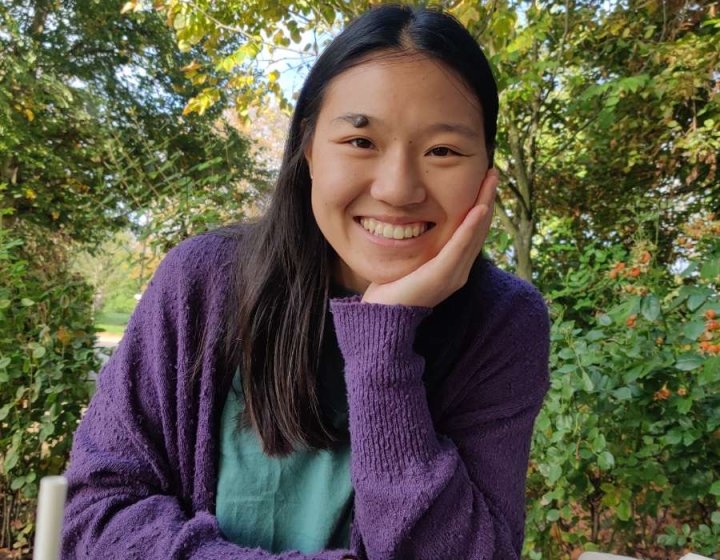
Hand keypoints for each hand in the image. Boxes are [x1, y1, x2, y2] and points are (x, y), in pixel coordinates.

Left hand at [361, 168, 498, 307]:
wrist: (382, 320)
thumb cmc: (390, 292)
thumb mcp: (408, 261)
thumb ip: (417, 246)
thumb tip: (410, 223)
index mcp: (453, 266)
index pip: (471, 230)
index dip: (479, 204)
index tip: (482, 181)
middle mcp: (459, 270)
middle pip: (479, 228)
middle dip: (487, 198)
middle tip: (492, 172)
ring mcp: (453, 274)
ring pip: (475, 233)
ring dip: (484, 204)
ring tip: (490, 181)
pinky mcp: (442, 276)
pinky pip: (460, 247)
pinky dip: (470, 227)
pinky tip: (478, 209)